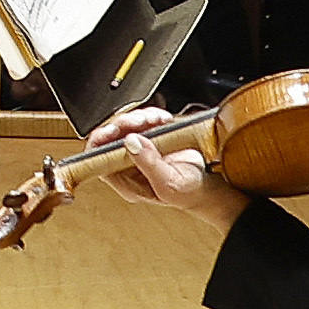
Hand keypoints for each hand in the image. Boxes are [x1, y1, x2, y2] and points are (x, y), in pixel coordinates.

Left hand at [85, 103, 248, 230]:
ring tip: (154, 119)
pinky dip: (151, 115)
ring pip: (126, 125)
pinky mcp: (152, 137)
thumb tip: (130, 142)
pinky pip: (143, 120)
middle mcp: (127, 163)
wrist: (210, 187)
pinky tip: (162, 118)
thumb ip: (148, 164)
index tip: (112, 131)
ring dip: (139, 117)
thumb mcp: (169, 184)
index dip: (100, 141)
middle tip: (140, 120)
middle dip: (124, 124)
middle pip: (111, 137)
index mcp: (124, 180)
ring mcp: (139, 149)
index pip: (98, 158)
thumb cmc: (190, 192)